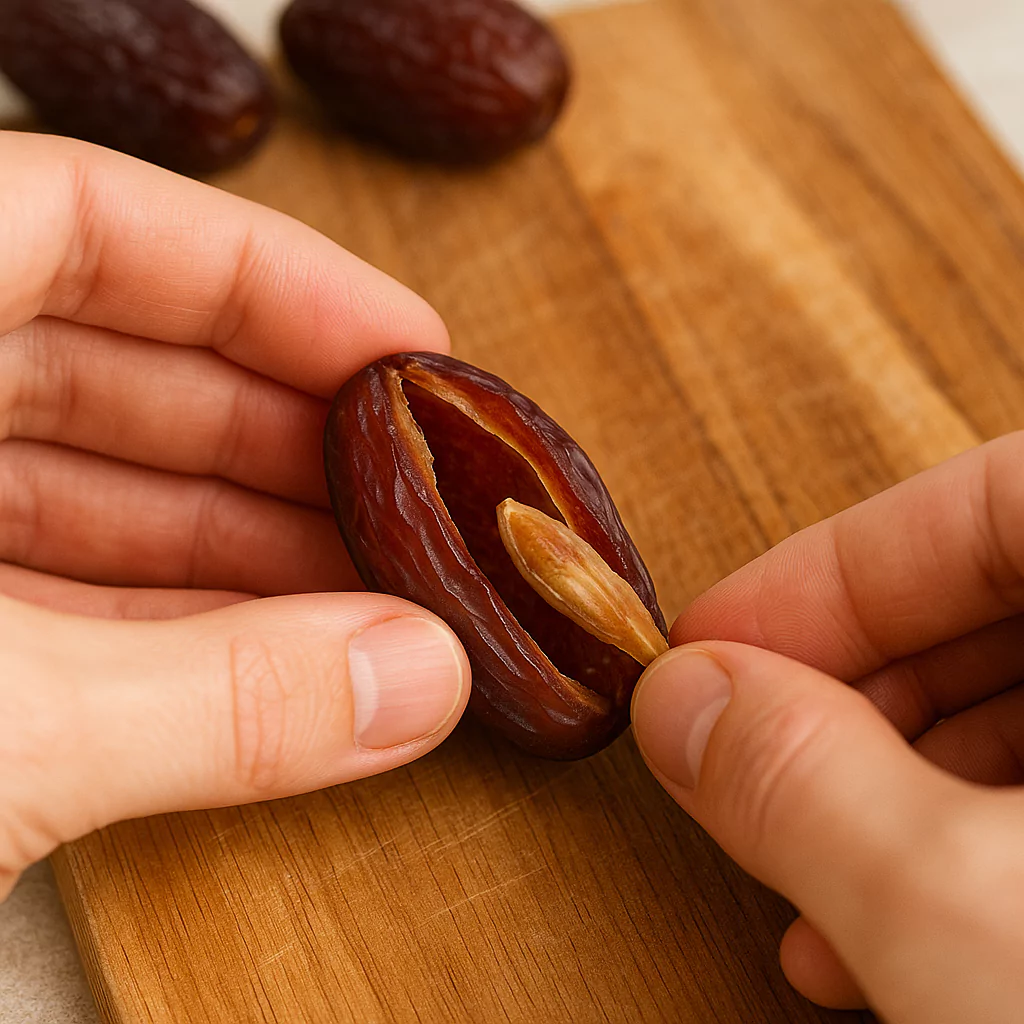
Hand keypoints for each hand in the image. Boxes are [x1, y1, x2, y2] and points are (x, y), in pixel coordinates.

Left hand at [0, 132, 470, 898]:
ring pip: (80, 485)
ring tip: (378, 591)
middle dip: (281, 430)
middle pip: (107, 358)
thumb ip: (212, 701)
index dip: (267, 275)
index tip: (408, 349)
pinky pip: (41, 590)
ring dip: (240, 540)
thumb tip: (420, 686)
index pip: (83, 219)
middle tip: (418, 493)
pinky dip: (162, 621)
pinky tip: (276, 656)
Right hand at [631, 434, 1023, 1023]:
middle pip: (1005, 602)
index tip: (710, 639)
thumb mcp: (978, 917)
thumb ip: (809, 782)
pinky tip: (884, 933)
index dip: (833, 569)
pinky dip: (971, 853)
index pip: (995, 499)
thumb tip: (682, 699)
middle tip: (738, 756)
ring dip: (894, 790)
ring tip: (802, 882)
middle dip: (848, 692)